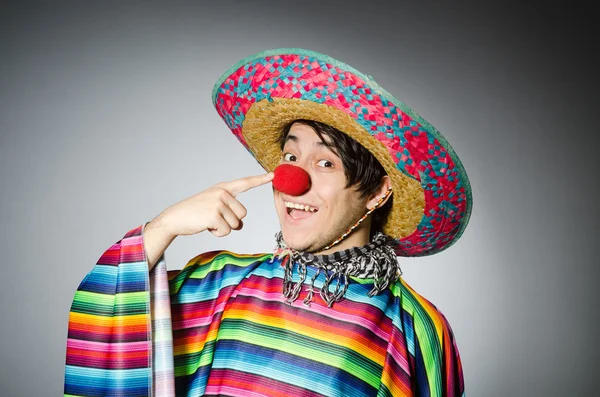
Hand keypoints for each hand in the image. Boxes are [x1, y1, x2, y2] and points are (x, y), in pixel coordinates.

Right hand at [155, 172, 274, 237]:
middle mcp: (222, 193)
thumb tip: (240, 225)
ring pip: (235, 224)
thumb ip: (229, 211)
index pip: (244, 183)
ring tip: (208, 221)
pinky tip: (206, 226)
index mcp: (222, 188)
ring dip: (223, 228)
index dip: (259, 179)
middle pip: (242, 214)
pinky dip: (217, 233)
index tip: (273, 175)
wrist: (175, 218)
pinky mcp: (214, 215)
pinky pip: (226, 231)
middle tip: (213, 218)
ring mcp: (218, 203)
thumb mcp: (214, 206)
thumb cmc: (195, 214)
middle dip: (231, 221)